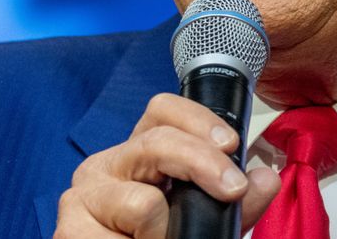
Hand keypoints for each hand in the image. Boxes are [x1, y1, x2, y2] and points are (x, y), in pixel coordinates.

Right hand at [54, 93, 279, 237]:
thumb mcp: (205, 221)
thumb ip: (235, 204)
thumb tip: (266, 178)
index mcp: (139, 155)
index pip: (162, 111)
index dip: (199, 120)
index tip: (231, 144)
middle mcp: (107, 165)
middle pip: (156, 142)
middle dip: (202, 163)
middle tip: (232, 189)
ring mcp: (82, 195)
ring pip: (142, 203)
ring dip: (166, 231)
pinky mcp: (69, 229)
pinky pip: (121, 237)